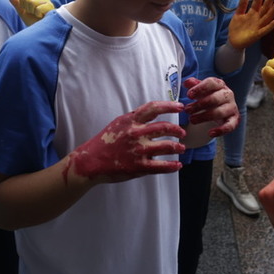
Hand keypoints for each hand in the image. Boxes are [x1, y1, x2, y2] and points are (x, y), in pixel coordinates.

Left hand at [7, 0, 52, 25]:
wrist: (42, 31)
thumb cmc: (33, 21)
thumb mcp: (22, 12)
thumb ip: (16, 3)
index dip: (23, 6)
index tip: (29, 11)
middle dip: (28, 9)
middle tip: (34, 14)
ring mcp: (47, 0)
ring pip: (32, 2)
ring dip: (33, 12)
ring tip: (39, 15)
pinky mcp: (50, 6)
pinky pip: (38, 8)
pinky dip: (38, 14)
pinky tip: (42, 16)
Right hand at [65, 101, 185, 183]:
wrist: (90, 161)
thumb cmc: (104, 142)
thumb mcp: (118, 124)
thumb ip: (135, 120)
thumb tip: (153, 116)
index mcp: (130, 121)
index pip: (153, 108)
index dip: (170, 106)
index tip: (180, 106)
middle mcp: (135, 133)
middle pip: (164, 127)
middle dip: (177, 130)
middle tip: (182, 133)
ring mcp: (138, 150)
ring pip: (166, 146)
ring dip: (177, 147)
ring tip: (181, 148)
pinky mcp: (139, 167)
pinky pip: (161, 166)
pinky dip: (172, 166)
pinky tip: (177, 165)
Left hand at [182, 77, 238, 137]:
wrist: (221, 106)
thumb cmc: (209, 95)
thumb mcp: (201, 89)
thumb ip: (194, 85)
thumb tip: (186, 82)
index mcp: (219, 85)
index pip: (211, 83)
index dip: (200, 88)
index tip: (189, 95)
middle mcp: (228, 94)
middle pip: (214, 99)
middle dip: (199, 105)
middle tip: (187, 110)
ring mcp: (232, 107)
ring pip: (220, 112)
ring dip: (204, 117)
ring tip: (192, 119)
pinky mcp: (235, 119)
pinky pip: (230, 126)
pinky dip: (220, 130)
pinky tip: (210, 133)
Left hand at [227, 0, 273, 49]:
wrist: (233, 41)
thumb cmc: (236, 27)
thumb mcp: (237, 15)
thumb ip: (241, 6)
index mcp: (252, 13)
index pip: (257, 2)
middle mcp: (257, 19)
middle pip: (264, 8)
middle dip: (269, 0)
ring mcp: (258, 26)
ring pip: (267, 17)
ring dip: (273, 11)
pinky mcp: (257, 35)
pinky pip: (265, 30)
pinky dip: (270, 26)